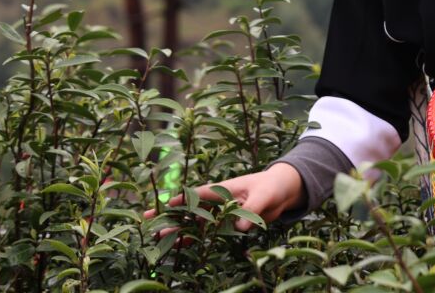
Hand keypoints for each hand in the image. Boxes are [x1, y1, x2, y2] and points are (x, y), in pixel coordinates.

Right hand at [144, 162, 303, 237]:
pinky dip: (194, 239)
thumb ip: (251, 210)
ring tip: (159, 240)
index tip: (163, 206)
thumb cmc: (271, 187)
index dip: (181, 200)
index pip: (197, 194)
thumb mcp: (263, 196)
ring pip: (195, 223)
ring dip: (179, 231)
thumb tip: (240, 226)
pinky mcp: (227, 223)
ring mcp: (220, 213)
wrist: (283, 192)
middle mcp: (217, 201)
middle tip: (151, 226)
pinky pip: (207, 232)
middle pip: (190, 211)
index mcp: (222, 189)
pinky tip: (180, 247)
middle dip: (171, 218)